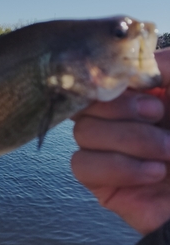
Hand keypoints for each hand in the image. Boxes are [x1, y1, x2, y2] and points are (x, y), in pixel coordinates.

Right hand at [71, 48, 169, 234]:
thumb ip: (166, 65)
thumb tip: (137, 61)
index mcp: (138, 96)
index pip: (99, 78)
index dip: (109, 77)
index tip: (144, 86)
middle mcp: (119, 120)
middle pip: (85, 102)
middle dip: (121, 108)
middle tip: (158, 115)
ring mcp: (108, 151)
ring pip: (82, 132)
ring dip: (128, 139)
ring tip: (166, 153)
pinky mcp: (103, 183)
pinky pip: (83, 165)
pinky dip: (118, 166)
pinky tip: (153, 173)